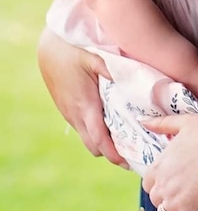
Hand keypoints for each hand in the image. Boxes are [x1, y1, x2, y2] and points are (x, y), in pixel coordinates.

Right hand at [37, 29, 126, 166]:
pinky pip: (82, 128)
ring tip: (126, 141)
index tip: (128, 162)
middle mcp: (75, 114)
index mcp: (85, 106)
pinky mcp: (67, 109)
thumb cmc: (74, 50)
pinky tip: (111, 123)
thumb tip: (136, 81)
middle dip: (111, 153)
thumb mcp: (97, 57)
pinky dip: (96, 132)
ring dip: (103, 142)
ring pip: (87, 138)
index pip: (99, 140)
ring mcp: (69, 113)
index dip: (113, 155)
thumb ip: (116, 71)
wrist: (49, 48)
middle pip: (93, 146)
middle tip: (133, 153)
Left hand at [142, 112, 197, 210]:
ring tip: (179, 209)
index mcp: (160, 164)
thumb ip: (161, 123)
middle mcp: (164, 184)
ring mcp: (176, 199)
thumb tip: (142, 120)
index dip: (157, 182)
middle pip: (155, 198)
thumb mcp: (184, 122)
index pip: (148, 181)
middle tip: (177, 194)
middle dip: (163, 197)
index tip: (167, 182)